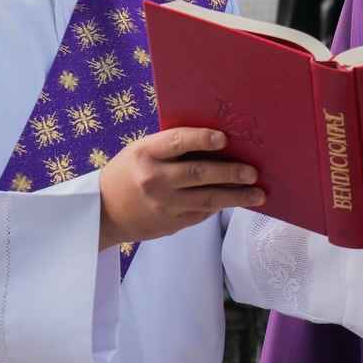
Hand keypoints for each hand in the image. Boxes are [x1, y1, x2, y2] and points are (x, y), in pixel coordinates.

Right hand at [98, 128, 264, 249]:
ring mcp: (163, 205)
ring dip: (237, 196)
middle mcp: (154, 179)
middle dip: (231, 172)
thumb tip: (219, 140)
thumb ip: (172, 146)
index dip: (202, 139)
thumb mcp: (142, 150)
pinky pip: (202, 213)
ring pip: (207, 199)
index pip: (177, 141)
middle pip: (199, 173)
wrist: (103, 212)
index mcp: (145, 153)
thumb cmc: (130, 172)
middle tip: (253, 172)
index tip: (224, 138)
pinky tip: (236, 201)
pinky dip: (221, 206)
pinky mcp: (171, 224)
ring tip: (258, 194)